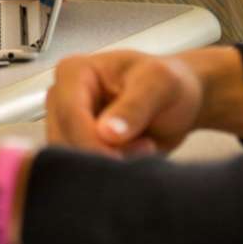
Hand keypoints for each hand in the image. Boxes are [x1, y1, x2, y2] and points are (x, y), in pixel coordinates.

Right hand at [44, 47, 242, 156]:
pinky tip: (133, 159)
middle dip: (104, 154)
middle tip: (143, 149)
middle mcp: (63, 97)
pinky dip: (107, 171)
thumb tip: (107, 132)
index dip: (93, 142)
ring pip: (70, 159)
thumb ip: (135, 106)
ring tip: (142, 150)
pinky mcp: (77, 145)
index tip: (122, 157)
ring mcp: (67, 123)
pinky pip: (81, 169)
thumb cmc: (169, 84)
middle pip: (66, 139)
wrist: (179, 101)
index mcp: (74, 71)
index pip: (69, 115)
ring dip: (107, 165)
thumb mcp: (160, 84)